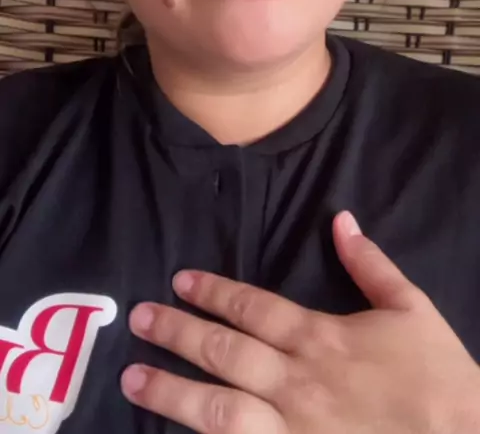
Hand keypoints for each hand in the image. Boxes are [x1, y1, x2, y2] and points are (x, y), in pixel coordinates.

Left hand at [121, 211, 479, 432]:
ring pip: (220, 409)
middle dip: (177, 332)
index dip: (214, 291)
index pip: (253, 308)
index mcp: (320, 337)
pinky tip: (176, 433)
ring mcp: (293, 429)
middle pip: (225, 352)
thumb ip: (370, 263)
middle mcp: (297, 380)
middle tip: (139, 318)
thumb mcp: (409, 306)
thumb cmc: (433, 372)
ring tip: (134, 377)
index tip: (180, 279)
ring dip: (172, 391)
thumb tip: (341, 219)